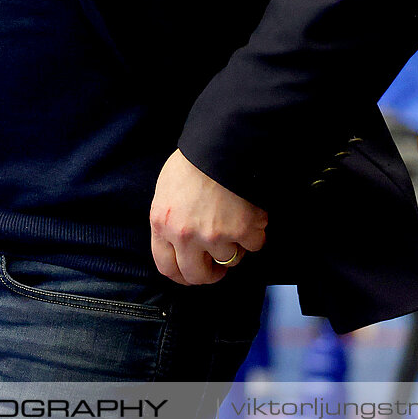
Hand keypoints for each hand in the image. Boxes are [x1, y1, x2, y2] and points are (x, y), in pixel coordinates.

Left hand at [149, 149, 267, 285]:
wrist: (221, 142)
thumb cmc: (193, 161)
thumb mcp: (166, 191)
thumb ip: (169, 221)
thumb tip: (179, 245)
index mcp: (161, 223)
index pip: (167, 268)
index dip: (182, 276)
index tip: (194, 273)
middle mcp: (185, 235)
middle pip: (197, 275)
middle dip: (211, 273)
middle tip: (219, 266)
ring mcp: (214, 235)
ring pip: (229, 260)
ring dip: (236, 246)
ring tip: (236, 223)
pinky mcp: (241, 230)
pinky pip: (253, 246)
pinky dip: (256, 233)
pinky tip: (251, 215)